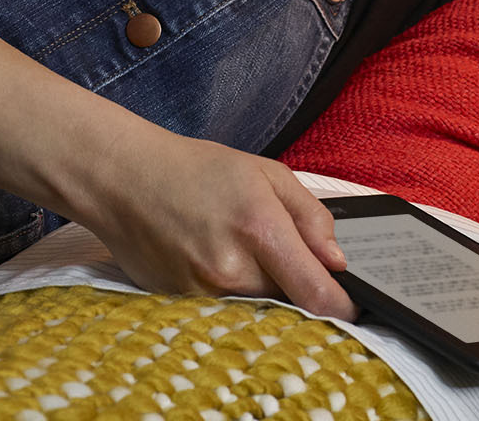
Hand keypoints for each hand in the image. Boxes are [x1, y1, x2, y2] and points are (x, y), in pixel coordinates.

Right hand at [77, 128, 355, 320]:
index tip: (354, 306)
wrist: (124, 180)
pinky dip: (234, 292)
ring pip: (257, 306)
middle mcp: (229, 268)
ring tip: (245, 251)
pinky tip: (219, 259)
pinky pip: (224, 308)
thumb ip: (311, 217)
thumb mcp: (269, 174)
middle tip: (289, 258)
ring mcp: (200, 291)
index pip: (313, 290)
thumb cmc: (200, 170)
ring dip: (266, 290)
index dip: (341, 306)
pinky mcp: (177, 304)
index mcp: (260, 228)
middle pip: (288, 300)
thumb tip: (337, 261)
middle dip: (299, 286)